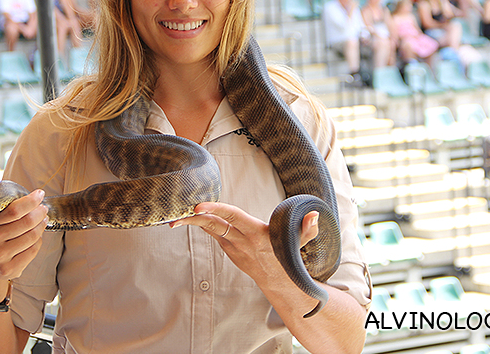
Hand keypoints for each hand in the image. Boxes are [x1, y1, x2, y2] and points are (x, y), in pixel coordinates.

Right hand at [0, 183, 47, 282]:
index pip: (13, 210)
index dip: (30, 201)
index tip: (39, 194)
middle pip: (26, 223)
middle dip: (40, 212)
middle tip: (44, 208)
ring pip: (32, 236)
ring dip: (41, 225)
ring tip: (43, 219)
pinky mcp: (9, 270)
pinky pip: (33, 250)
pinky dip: (39, 240)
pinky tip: (37, 235)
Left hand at [170, 202, 318, 283]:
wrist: (279, 283)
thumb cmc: (289, 258)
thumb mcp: (300, 243)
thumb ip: (307, 229)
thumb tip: (314, 214)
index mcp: (256, 234)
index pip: (233, 217)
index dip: (216, 210)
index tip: (199, 206)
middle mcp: (242, 241)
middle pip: (214, 225)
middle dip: (194, 219)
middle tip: (176, 214)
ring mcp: (233, 247)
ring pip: (210, 229)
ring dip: (192, 222)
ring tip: (175, 217)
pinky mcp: (229, 250)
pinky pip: (214, 233)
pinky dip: (202, 224)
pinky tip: (190, 217)